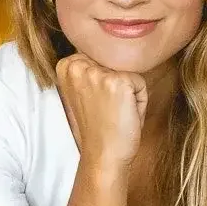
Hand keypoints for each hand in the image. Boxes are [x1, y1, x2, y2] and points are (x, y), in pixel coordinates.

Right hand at [56, 52, 147, 166]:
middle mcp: (78, 65)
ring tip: (115, 111)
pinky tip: (125, 115)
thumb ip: (90, 70)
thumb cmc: (98, 127)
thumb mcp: (84, 92)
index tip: (95, 102)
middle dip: (117, 84)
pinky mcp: (118, 82)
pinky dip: (139, 100)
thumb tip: (111, 50)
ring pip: (128, 72)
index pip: (100, 56)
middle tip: (106, 109)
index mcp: (66, 65)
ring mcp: (97, 73)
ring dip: (128, 92)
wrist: (103, 155)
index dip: (104, 81)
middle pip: (115, 62)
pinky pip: (140, 83)